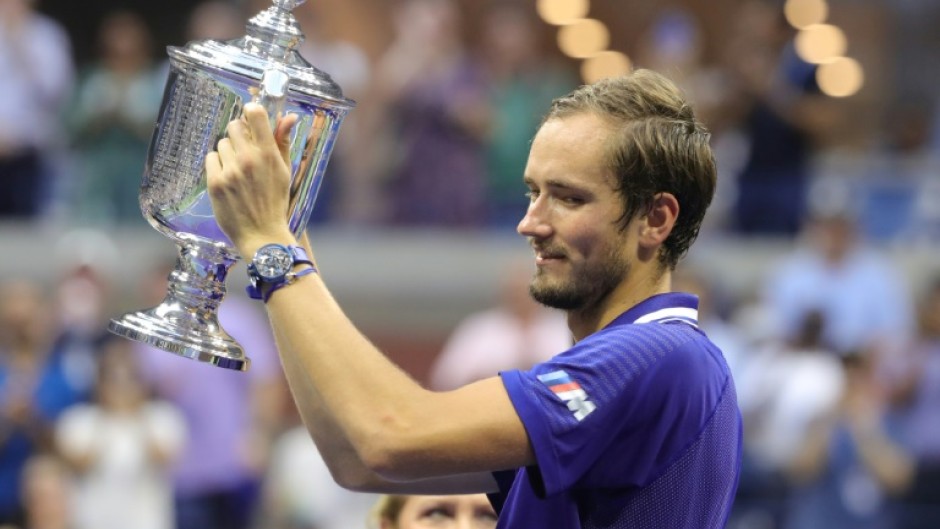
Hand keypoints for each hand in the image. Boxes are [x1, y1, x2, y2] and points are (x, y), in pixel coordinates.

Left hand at [206, 104, 299, 256]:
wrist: (262, 235)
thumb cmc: (275, 203)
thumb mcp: (284, 172)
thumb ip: (283, 142)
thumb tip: (289, 116)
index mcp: (269, 155)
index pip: (256, 115)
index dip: (251, 112)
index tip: (251, 117)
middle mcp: (249, 159)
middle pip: (234, 126)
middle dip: (238, 134)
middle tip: (244, 150)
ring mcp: (231, 171)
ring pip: (221, 144)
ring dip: (228, 152)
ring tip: (237, 170)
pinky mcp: (216, 183)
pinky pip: (211, 159)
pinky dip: (217, 165)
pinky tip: (227, 178)